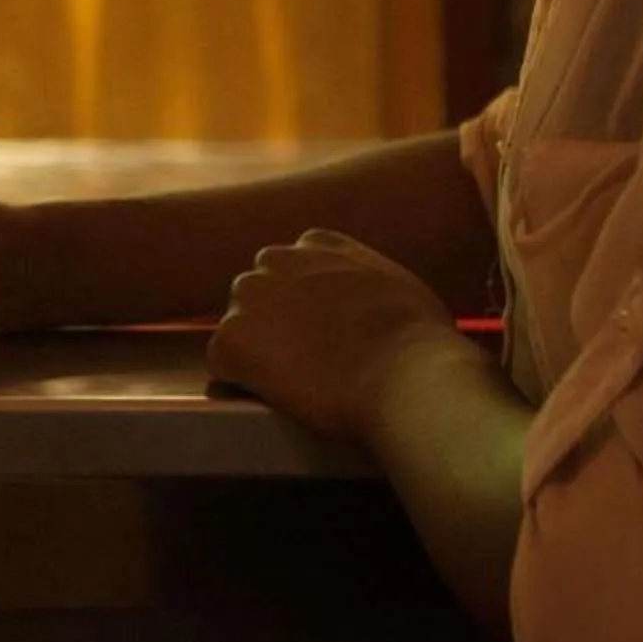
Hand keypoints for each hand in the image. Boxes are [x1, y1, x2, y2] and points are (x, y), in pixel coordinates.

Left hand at [204, 229, 468, 443]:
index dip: (302, 303)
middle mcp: (277, 260)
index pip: (290, 266)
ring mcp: (250, 298)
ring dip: (257, 351)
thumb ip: (361, 280)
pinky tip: (277, 396)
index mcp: (317, 245)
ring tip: (296, 382)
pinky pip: (224, 363)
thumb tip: (360, 301)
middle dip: (273, 323)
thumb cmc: (419, 342)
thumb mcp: (396, 285)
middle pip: (258, 293)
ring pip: (240, 327)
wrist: (408, 376)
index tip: (321, 330)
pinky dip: (241, 381)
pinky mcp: (233, 339)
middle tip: (305, 361)